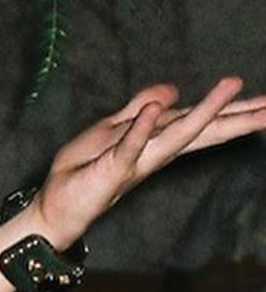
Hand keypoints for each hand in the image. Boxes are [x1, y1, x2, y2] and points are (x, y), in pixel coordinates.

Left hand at [33, 78, 265, 249]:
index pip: (200, 123)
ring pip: (176, 135)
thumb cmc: (82, 170)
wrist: (54, 206)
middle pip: (203, 131)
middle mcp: (154, 151)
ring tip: (232, 86)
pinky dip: (143, 128)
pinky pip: (130, 146)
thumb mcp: (112, 129)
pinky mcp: (111, 168)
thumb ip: (139, 108)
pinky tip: (161, 107)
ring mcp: (136, 160)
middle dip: (238, 117)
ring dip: (203, 111)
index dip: (232, 110)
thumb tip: (172, 89)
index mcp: (157, 140)